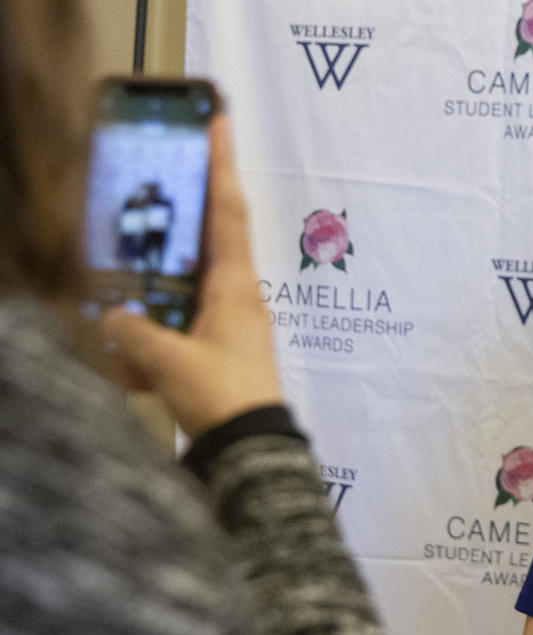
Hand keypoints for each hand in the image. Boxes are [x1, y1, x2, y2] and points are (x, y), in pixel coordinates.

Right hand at [103, 116, 283, 437]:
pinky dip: (167, 314)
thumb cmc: (223, 398)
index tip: (221, 123)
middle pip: (214, 235)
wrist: (252, 448)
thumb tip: (114, 316)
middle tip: (172, 166)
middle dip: (194, 202)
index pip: (228, 212)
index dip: (222, 166)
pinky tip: (139, 324)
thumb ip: (135, 333)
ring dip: (176, 258)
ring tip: (147, 240)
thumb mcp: (169, 362)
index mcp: (234, 287)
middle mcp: (239, 296)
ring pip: (199, 274)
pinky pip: (191, 316)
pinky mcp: (223, 347)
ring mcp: (233, 322)